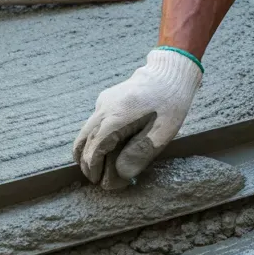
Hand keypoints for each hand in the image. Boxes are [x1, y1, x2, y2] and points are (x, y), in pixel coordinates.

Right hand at [73, 48, 202, 188]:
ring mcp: (104, 102)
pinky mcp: (107, 99)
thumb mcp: (163, 132)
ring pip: (85, 130)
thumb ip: (140, 153)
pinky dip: (94, 138)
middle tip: (93, 178)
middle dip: (85, 161)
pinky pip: (94, 122)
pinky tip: (106, 147)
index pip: (95, 148)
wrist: (169, 72)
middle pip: (83, 140)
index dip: (93, 167)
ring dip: (87, 150)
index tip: (97, 181)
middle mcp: (104, 108)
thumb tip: (121, 173)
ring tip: (94, 167)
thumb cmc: (170, 103)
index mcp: (116, 118)